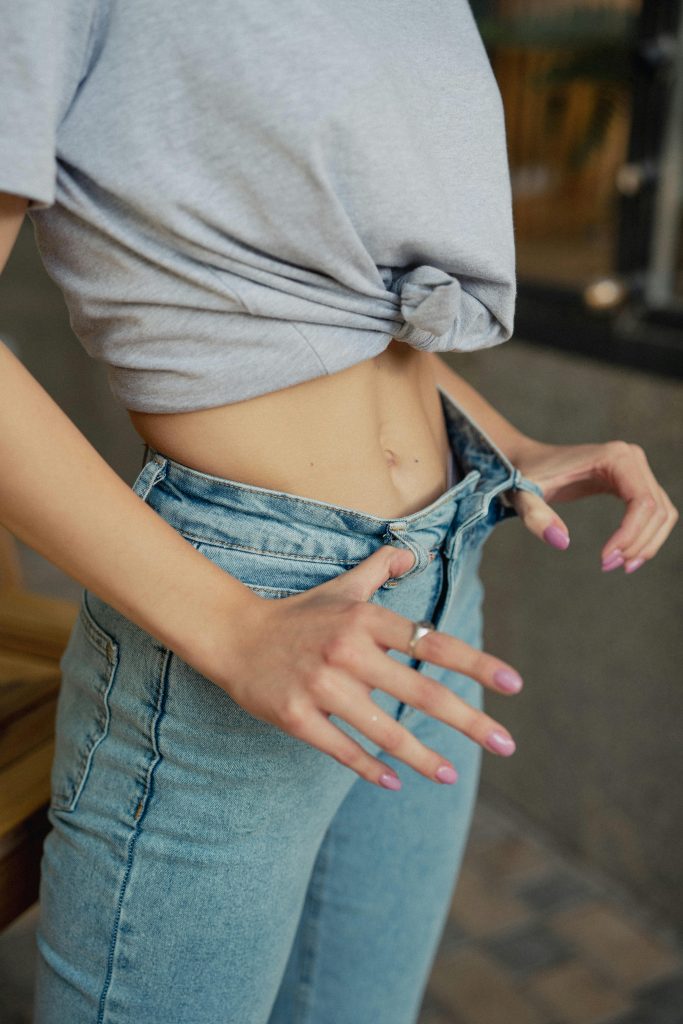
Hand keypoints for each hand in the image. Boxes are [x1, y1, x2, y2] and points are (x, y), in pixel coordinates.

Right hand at [207, 544, 524, 790]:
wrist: (235, 636)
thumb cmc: (298, 615)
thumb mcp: (342, 587)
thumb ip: (380, 567)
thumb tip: (413, 553)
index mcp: (365, 620)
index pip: (432, 643)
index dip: (476, 664)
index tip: (513, 684)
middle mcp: (348, 652)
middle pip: (421, 693)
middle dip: (469, 721)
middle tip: (506, 744)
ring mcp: (321, 687)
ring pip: (384, 730)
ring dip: (424, 757)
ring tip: (451, 775)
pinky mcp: (296, 717)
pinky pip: (342, 749)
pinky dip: (370, 768)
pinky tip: (394, 783)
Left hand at [506, 438, 678, 571]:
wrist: (525, 460)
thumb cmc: (524, 476)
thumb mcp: (522, 495)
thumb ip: (535, 516)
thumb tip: (562, 541)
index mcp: (614, 457)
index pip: (642, 502)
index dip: (630, 534)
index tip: (605, 559)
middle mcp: (631, 457)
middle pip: (657, 510)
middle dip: (638, 544)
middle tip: (608, 566)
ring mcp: (635, 468)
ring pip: (662, 513)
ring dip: (646, 544)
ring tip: (617, 565)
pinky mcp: (632, 481)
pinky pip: (653, 512)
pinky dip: (645, 536)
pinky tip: (623, 554)